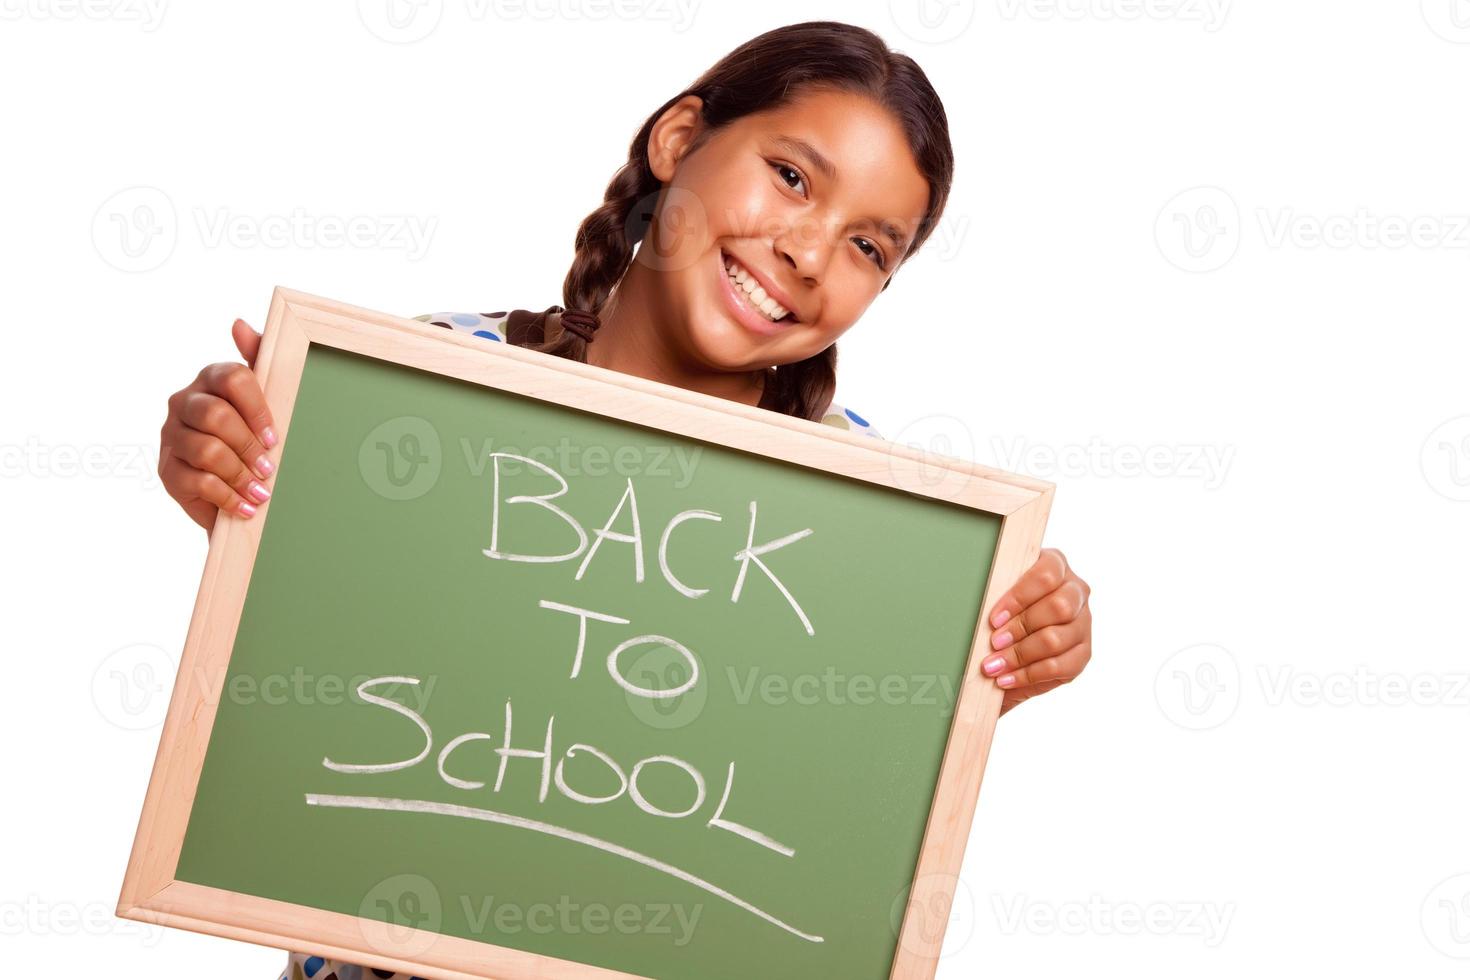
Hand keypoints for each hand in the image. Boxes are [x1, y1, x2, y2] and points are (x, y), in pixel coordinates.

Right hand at [158, 319, 276, 532]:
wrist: (235, 491)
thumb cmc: (252, 440)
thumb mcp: (264, 403)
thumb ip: (260, 361)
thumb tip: (239, 325)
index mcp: (209, 380)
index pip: (233, 377)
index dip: (257, 408)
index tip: (274, 437)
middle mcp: (184, 403)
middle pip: (216, 415)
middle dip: (248, 445)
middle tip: (269, 467)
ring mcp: (170, 436)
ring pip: (207, 450)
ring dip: (240, 475)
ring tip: (260, 491)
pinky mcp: (166, 471)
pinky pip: (198, 481)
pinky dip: (228, 497)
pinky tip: (246, 506)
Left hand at [981, 548, 1091, 714]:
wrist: (1012, 640)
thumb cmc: (1002, 611)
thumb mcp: (998, 594)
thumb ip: (994, 592)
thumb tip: (973, 605)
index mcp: (1056, 564)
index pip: (1046, 575)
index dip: (1019, 597)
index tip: (993, 618)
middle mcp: (1076, 591)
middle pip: (1057, 607)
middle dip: (1020, 628)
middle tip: (994, 642)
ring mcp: (1084, 623)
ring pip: (1056, 639)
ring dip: (1019, 655)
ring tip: (992, 666)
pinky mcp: (1083, 653)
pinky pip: (1059, 667)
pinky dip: (1028, 675)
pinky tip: (1005, 679)